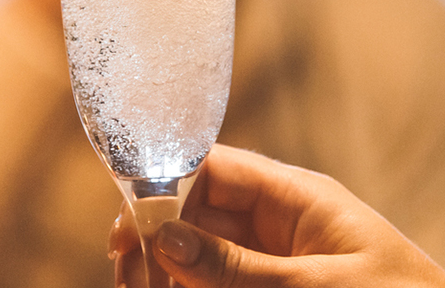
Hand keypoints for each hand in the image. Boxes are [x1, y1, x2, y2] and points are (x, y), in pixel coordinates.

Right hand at [109, 145, 444, 287]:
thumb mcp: (317, 286)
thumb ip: (238, 267)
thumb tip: (164, 237)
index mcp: (295, 195)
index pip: (212, 168)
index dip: (164, 186)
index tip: (129, 225)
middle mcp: (278, 220)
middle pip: (196, 214)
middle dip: (157, 238)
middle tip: (126, 271)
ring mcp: (274, 258)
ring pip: (200, 252)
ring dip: (167, 268)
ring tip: (139, 286)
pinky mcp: (273, 287)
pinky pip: (219, 280)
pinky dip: (189, 284)